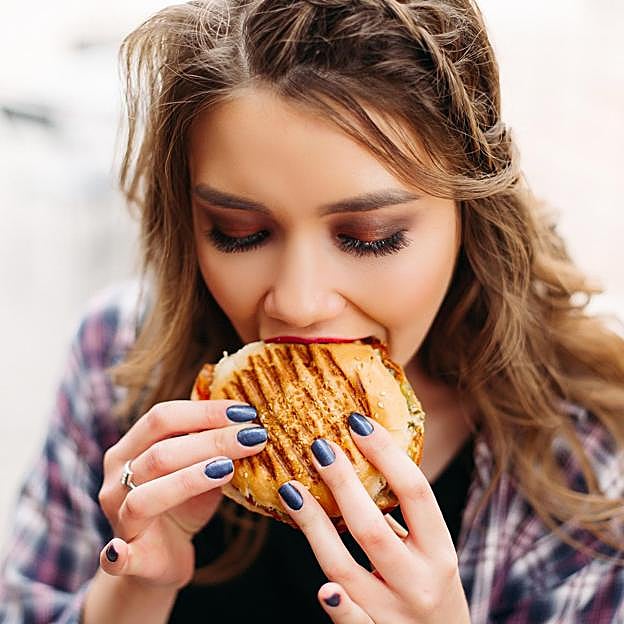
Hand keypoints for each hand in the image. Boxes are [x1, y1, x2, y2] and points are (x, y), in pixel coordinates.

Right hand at [97, 400, 266, 589]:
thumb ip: (214, 449)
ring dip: (189, 480)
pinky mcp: (125, 559)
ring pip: (145, 496)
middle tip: (252, 436)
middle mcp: (117, 479)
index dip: (204, 411)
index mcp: (129, 448)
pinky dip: (118, 555)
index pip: (162, 418)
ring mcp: (118, 518)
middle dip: (211, 440)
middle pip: (159, 452)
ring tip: (228, 469)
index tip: (244, 411)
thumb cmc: (183, 505)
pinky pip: (117, 557)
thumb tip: (250, 423)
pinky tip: (119, 553)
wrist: (164, 558)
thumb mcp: (200, 470)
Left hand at [277, 413, 470, 622]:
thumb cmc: (433, 588)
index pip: (415, 492)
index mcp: (440, 551)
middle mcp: (421, 583)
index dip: (385, 453)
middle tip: (317, 446)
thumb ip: (404, 515)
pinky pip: (351, 623)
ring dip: (314, 525)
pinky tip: (322, 587)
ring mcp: (394, 615)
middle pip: (372, 527)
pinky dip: (337, 605)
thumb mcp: (432, 551)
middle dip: (342, 482)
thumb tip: (363, 455)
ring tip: (290, 488)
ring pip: (344, 567)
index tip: (357, 422)